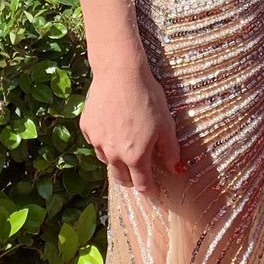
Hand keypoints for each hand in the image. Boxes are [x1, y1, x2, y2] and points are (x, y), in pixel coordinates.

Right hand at [80, 53, 181, 194]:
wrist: (120, 73)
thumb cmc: (147, 97)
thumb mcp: (166, 124)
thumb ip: (171, 150)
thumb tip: (176, 169)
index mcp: (135, 156)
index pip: (141, 184)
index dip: (148, 190)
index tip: (152, 191)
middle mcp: (113, 154)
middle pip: (121, 178)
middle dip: (131, 180)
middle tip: (139, 176)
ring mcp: (97, 141)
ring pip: (106, 160)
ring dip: (117, 160)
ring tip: (125, 148)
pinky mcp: (86, 127)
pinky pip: (95, 142)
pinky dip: (104, 141)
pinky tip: (112, 129)